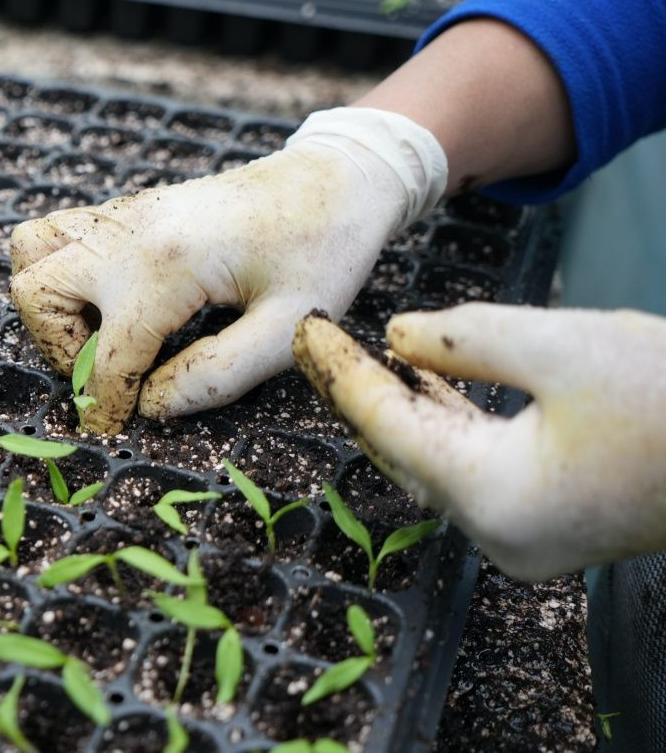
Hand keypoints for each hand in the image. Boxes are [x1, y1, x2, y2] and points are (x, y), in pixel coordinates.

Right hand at [9, 107, 446, 433]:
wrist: (337, 177)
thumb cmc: (324, 253)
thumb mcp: (292, 329)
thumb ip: (218, 376)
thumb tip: (151, 406)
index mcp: (168, 266)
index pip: (106, 356)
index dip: (105, 406)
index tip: (116, 430)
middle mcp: (130, 233)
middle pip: (36, 293)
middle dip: (60, 351)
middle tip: (111, 372)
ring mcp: (123, 214)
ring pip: (31, 253)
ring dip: (51, 305)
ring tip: (102, 333)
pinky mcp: (128, 209)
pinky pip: (57, 233)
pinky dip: (62, 273)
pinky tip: (113, 302)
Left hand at [292, 305, 665, 580]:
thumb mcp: (560, 344)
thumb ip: (463, 339)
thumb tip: (395, 338)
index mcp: (491, 496)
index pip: (386, 424)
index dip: (339, 372)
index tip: (305, 330)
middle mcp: (497, 532)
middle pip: (400, 449)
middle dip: (356, 391)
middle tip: (313, 340)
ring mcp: (523, 536)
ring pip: (433, 461)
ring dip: (399, 407)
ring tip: (352, 355)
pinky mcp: (547, 523)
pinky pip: (471, 468)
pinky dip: (445, 424)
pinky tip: (423, 383)